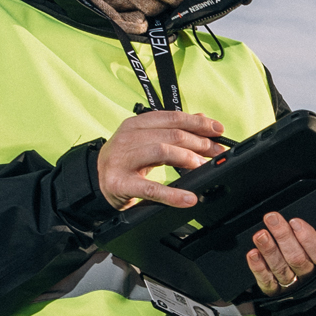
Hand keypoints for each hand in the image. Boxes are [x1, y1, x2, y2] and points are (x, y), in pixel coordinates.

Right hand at [97, 109, 227, 209]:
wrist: (97, 182)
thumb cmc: (125, 160)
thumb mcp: (146, 140)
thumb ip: (172, 129)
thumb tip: (201, 118)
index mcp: (136, 124)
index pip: (172, 117)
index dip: (198, 123)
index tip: (218, 130)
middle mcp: (128, 138)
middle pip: (171, 134)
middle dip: (199, 142)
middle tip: (215, 152)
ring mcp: (123, 160)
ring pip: (162, 152)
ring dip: (188, 158)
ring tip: (203, 166)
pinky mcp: (121, 183)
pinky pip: (151, 188)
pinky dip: (173, 194)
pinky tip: (188, 198)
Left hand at [244, 213, 315, 297]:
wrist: (305, 265)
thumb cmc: (312, 244)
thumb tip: (314, 204)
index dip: (308, 238)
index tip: (295, 221)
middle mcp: (310, 275)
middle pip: (298, 259)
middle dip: (283, 236)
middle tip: (272, 218)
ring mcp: (293, 285)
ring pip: (281, 269)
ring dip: (269, 250)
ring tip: (260, 234)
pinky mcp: (276, 290)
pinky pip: (267, 281)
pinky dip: (259, 268)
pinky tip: (253, 254)